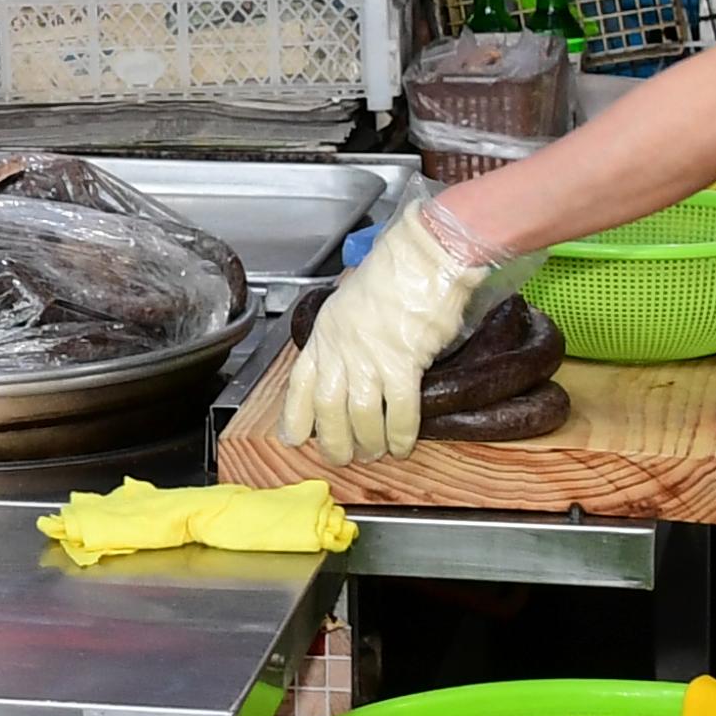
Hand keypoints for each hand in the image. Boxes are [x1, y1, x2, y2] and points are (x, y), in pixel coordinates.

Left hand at [291, 201, 496, 462]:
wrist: (422, 258)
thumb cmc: (394, 272)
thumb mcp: (350, 299)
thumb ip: (346, 332)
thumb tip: (352, 357)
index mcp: (325, 333)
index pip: (301, 383)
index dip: (294, 415)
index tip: (292, 438)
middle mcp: (341, 349)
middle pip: (328, 408)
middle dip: (333, 441)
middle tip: (342, 457)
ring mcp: (370, 358)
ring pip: (360, 415)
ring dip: (368, 442)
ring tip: (375, 454)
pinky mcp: (403, 364)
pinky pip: (399, 411)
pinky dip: (400, 433)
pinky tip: (402, 445)